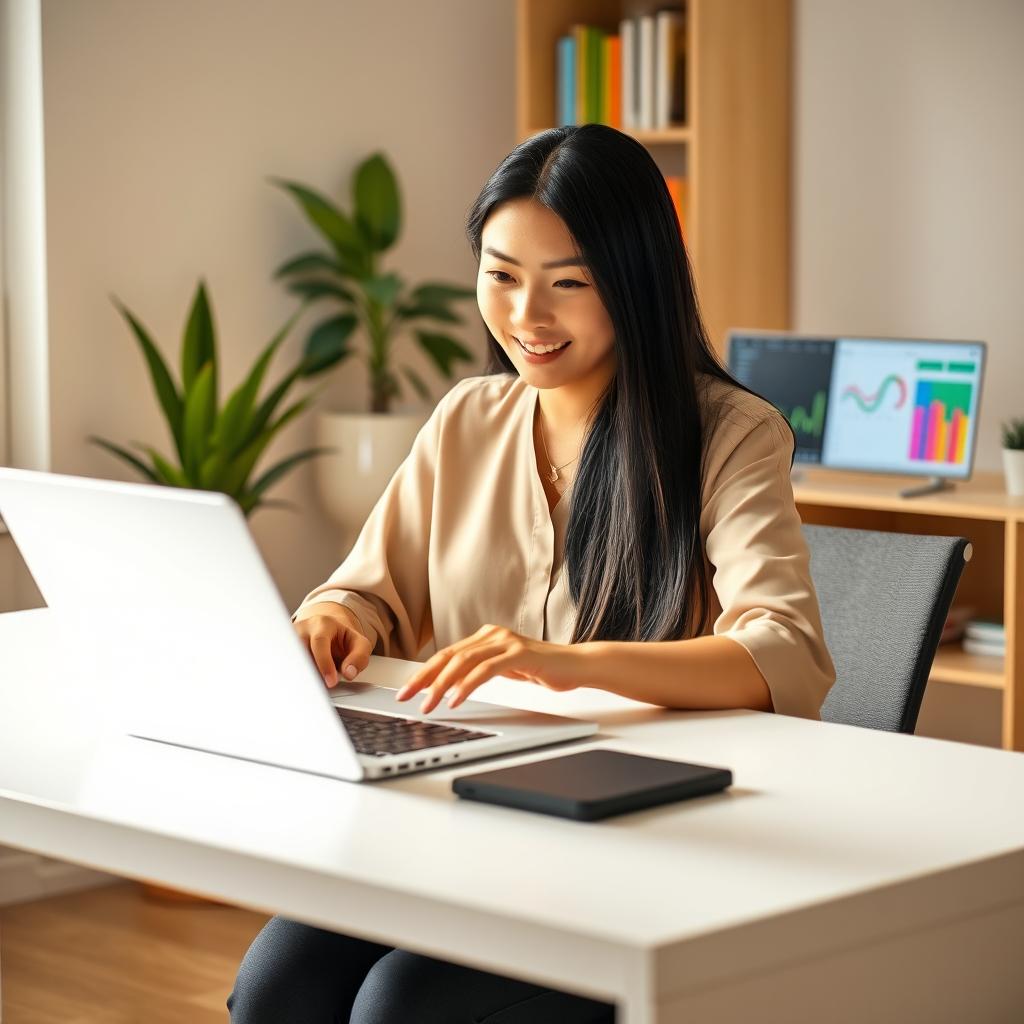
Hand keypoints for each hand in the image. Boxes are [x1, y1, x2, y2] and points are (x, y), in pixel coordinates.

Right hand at [292, 601, 372, 687]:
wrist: (329, 633)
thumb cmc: (343, 640)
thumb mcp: (359, 644)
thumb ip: (359, 657)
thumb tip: (349, 673)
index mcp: (322, 623)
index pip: (319, 642)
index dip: (324, 663)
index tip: (331, 682)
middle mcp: (303, 629)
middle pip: (300, 652)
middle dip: (311, 673)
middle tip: (321, 688)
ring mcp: (289, 639)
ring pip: (292, 661)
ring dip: (303, 676)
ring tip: (314, 685)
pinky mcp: (283, 650)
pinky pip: (286, 666)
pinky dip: (295, 677)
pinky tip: (303, 683)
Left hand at [395, 624, 581, 713]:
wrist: (576, 665)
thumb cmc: (542, 669)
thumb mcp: (505, 669)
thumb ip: (481, 670)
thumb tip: (451, 686)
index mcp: (485, 637)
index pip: (446, 655)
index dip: (423, 672)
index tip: (406, 690)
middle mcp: (492, 635)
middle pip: (448, 656)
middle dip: (424, 678)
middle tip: (406, 697)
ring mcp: (506, 642)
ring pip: (463, 662)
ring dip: (442, 685)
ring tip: (429, 704)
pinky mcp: (520, 654)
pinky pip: (486, 669)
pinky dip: (467, 685)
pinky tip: (456, 699)